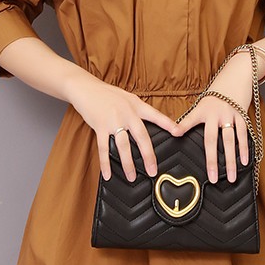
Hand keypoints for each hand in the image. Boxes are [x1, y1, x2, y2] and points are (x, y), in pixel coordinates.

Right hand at [66, 73, 183, 181]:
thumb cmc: (106, 94)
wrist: (86, 88)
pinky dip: (105, 163)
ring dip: (128, 163)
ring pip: (123, 146)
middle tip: (152, 170)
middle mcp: (127, 113)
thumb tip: (146, 123)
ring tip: (132, 176)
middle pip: (141, 137)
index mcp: (136, 105)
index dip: (168, 124)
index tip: (179, 132)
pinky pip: (103, 148)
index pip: (156, 115)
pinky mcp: (100, 126)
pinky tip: (108, 174)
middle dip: (148, 155)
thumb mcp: (126, 98)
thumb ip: (137, 110)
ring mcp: (113, 120)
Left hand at [174, 52, 254, 183]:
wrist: (236, 76)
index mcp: (202, 110)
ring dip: (231, 160)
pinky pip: (243, 135)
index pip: (190, 121)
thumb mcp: (201, 104)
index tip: (175, 135)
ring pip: (230, 141)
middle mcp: (216, 113)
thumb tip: (175, 133)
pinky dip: (244, 149)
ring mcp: (230, 115)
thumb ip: (190, 119)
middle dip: (212, 160)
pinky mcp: (242, 116)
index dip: (182, 127)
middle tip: (212, 177)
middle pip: (213, 140)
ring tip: (231, 176)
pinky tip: (245, 161)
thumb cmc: (217, 94)